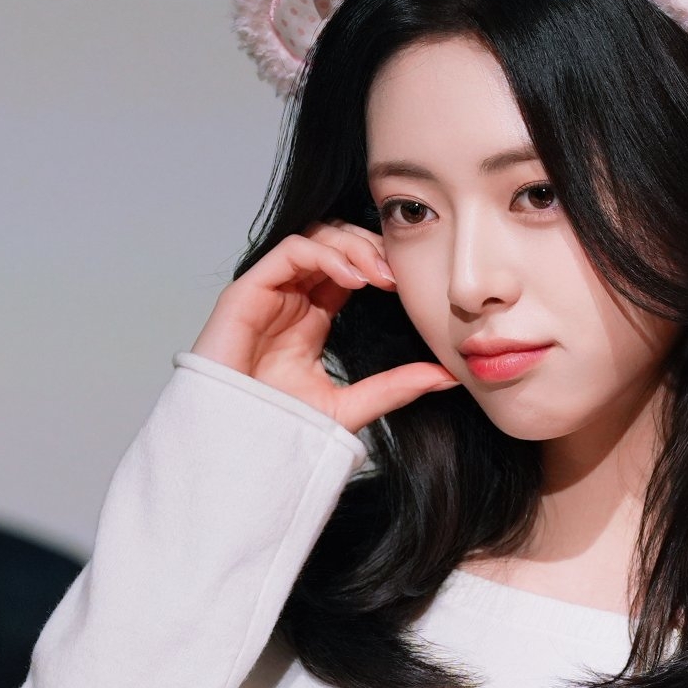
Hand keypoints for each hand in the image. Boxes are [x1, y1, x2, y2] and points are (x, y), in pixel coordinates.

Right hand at [190, 221, 456, 436]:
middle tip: (398, 274)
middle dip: (370, 249)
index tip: (408, 284)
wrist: (239, 449)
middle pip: (334, 244)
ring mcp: (269, 293)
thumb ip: (397, 387)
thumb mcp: (352, 405)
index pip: (350, 268)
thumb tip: (448, 376)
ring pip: (315, 238)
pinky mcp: (247, 293)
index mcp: (313, 318)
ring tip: (381, 274)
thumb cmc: (280, 431)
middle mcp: (291, 299)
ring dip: (353, 246)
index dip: (380, 265)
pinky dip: (326, 254)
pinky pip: (291, 251)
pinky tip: (354, 277)